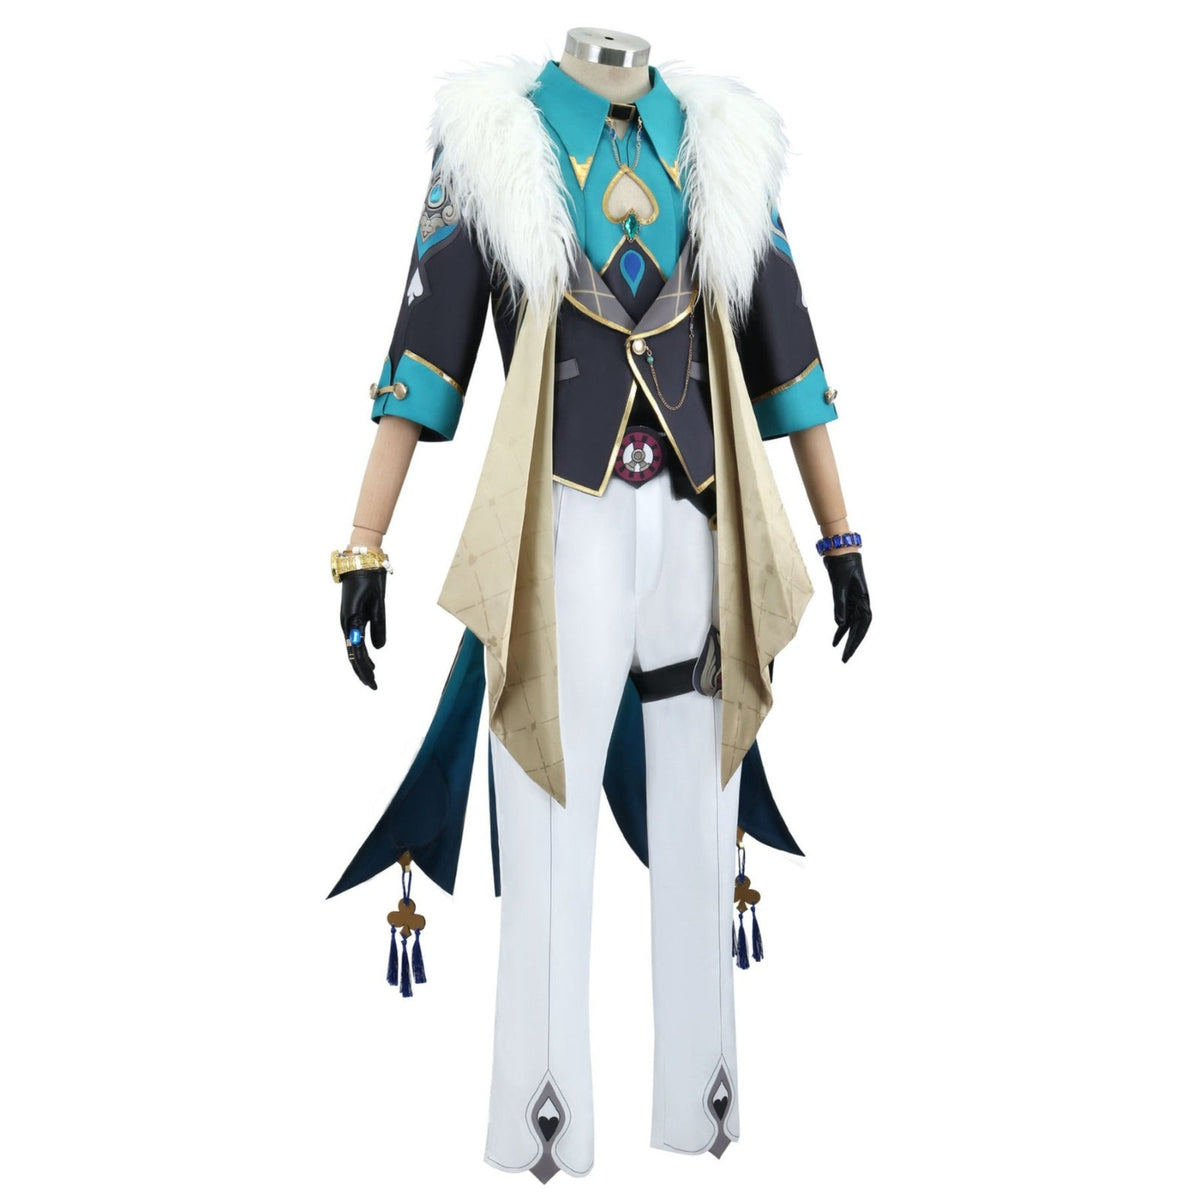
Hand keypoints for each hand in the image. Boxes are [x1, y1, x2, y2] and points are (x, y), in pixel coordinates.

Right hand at [340, 567, 386, 688]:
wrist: (359, 563)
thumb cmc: (369, 581)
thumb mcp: (378, 604)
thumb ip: (378, 626)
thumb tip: (378, 649)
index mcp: (352, 622)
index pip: (357, 653)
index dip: (364, 670)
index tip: (372, 683)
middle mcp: (346, 624)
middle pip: (353, 654)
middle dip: (362, 671)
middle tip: (373, 686)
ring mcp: (347, 622)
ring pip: (353, 648)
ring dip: (361, 664)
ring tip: (372, 677)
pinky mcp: (350, 618)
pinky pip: (354, 640)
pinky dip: (361, 652)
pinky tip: (369, 660)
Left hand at [822, 551, 870, 662]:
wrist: (840, 551)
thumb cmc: (843, 566)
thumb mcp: (840, 586)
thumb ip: (840, 604)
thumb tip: (840, 624)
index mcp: (864, 599)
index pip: (863, 625)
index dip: (857, 639)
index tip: (849, 651)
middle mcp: (861, 602)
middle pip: (858, 628)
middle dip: (852, 644)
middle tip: (845, 659)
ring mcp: (854, 601)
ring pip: (852, 625)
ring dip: (846, 638)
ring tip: (839, 652)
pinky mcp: (846, 599)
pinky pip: (845, 617)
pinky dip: (840, 628)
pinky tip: (835, 639)